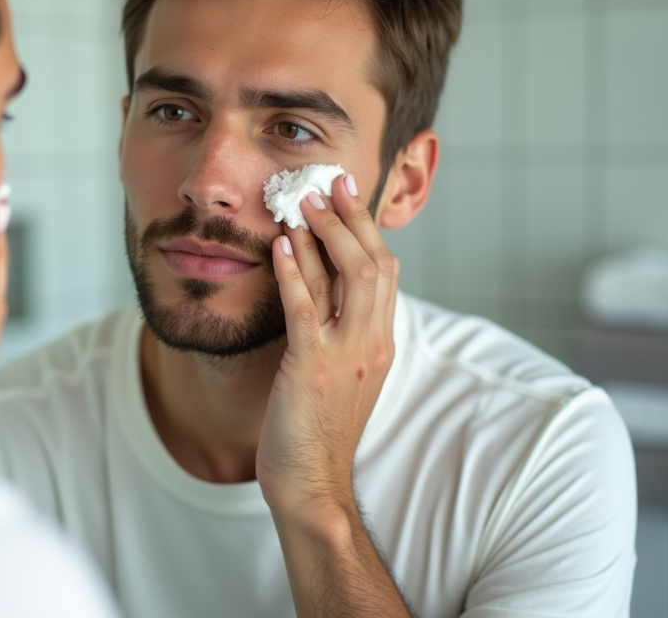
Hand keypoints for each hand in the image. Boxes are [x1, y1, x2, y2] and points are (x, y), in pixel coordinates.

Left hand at [256, 173, 398, 523]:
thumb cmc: (318, 430)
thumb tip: (321, 286)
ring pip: (349, 278)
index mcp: (380, 342)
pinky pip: (307, 310)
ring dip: (326, 234)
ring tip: (304, 200)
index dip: (366, 229)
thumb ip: (340, 330)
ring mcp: (347, 356)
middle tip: (329, 182)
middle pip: (373, 263)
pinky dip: (296, 273)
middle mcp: (372, 343)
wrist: (312, 485)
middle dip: (351, 217)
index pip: (385, 271)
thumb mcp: (342, 373)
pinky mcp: (314, 369)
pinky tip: (282, 247)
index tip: (346, 194)